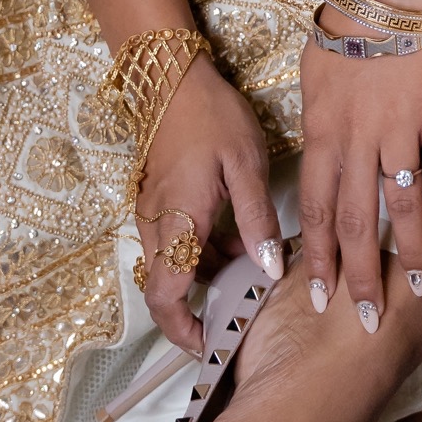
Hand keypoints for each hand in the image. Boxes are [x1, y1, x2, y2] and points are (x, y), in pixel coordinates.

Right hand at [136, 54, 278, 353]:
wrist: (172, 76)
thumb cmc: (211, 117)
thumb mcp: (245, 166)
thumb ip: (256, 222)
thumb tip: (269, 269)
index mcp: (177, 222)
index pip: (165, 296)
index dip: (183, 330)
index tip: (209, 344)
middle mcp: (156, 224)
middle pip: (167, 286)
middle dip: (200, 303)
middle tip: (242, 306)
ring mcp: (152, 211)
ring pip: (172, 264)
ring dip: (205, 273)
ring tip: (251, 264)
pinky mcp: (157, 199)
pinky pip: (174, 241)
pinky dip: (201, 250)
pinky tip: (236, 236)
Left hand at [297, 25, 421, 330]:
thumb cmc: (347, 23)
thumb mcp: (314, 75)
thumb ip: (319, 123)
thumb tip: (320, 157)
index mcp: (322, 130)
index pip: (313, 207)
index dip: (316, 255)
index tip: (317, 294)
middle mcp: (357, 138)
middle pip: (353, 219)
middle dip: (357, 273)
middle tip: (363, 318)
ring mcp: (399, 128)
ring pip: (399, 205)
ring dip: (408, 254)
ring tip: (415, 294)